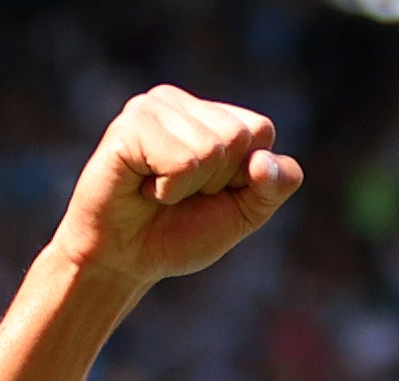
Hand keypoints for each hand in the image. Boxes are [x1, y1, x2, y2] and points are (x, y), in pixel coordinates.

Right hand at [52, 87, 302, 290]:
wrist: (125, 260)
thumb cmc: (180, 233)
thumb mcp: (243, 213)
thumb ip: (273, 187)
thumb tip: (263, 161)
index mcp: (211, 114)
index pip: (261, 130)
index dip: (246, 176)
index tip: (211, 192)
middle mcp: (180, 103)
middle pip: (238, 136)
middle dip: (217, 182)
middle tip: (181, 193)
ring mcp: (151, 108)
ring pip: (211, 149)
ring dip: (189, 188)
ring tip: (159, 190)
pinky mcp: (128, 127)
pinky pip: (181, 162)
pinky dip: (168, 189)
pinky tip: (143, 187)